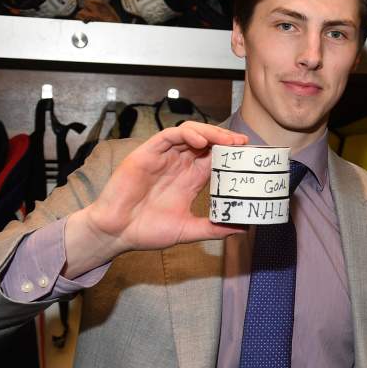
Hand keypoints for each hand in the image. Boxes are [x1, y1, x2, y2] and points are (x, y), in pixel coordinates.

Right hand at [64, 122, 247, 274]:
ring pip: (190, 133)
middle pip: (206, 142)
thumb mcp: (188, 230)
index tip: (250, 155)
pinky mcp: (147, 154)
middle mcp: (178, 164)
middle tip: (243, 144)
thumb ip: (214, 228)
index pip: (215, 158)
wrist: (116, 234)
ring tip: (227, 140)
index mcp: (189, 179)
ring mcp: (163, 157)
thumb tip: (243, 229)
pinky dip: (187, 134)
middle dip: (225, 139)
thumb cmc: (147, 231)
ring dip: (210, 133)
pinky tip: (201, 142)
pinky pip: (169, 136)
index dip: (232, 154)